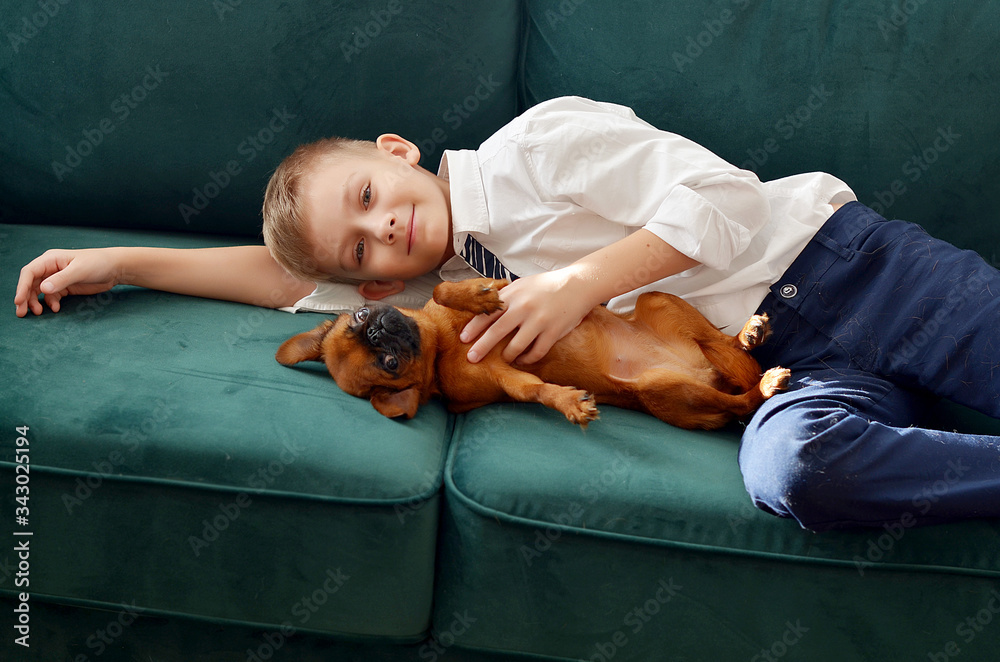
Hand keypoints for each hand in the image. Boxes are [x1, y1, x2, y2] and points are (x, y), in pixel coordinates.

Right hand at [14, 248, 122, 316]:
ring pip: (40, 291)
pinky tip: (55, 308)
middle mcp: (51, 268)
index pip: (29, 273)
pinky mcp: (65, 287)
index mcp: (50, 259)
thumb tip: (43, 289)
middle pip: (31, 283)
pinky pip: (52, 296)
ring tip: (38, 312)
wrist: (115, 268)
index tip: (19, 301)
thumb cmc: (98, 263)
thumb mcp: (80, 271)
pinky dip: (50, 303)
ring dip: (36, 302)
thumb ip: (61, 279)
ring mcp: (57, 278)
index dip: (22, 287)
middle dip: (25, 297)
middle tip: (21, 312)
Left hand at [461, 268, 596, 364]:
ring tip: (503, 359)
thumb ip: (505, 298)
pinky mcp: (553, 332)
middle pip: (496, 331)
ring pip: (516, 346)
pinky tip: (522, 360)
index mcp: (514, 295)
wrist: (578, 285)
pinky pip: (536, 352)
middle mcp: (524, 307)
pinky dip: (526, 359)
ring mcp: (539, 321)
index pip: (487, 312)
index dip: (473, 327)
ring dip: (506, 356)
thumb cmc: (546, 286)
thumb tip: (482, 310)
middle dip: (481, 347)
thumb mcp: (522, 285)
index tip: (463, 338)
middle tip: (471, 358)